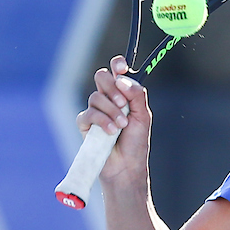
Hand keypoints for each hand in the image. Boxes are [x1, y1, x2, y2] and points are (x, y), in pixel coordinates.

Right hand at [75, 55, 151, 181]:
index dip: (118, 64)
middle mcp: (108, 99)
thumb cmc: (136, 142)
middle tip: (123, 104)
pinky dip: (102, 121)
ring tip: (122, 125)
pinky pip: (88, 114)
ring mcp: (96, 110)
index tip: (122, 68)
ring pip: (96, 96)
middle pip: (102, 77)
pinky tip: (111, 132)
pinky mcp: (86, 124)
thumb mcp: (143, 116)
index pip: (117, 70)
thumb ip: (136, 94)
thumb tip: (122, 79)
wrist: (127, 166)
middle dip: (112, 88)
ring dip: (111, 110)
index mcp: (123, 93)